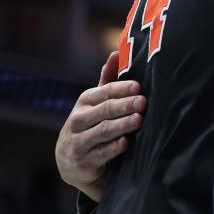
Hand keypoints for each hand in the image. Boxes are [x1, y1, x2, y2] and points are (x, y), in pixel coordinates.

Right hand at [55, 51, 144, 201]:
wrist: (71, 162)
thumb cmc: (91, 124)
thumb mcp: (96, 102)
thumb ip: (107, 80)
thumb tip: (117, 51)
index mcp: (85, 102)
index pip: (104, 92)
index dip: (121, 89)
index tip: (138, 87)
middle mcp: (78, 120)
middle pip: (104, 110)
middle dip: (124, 105)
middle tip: (143, 102)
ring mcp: (78, 142)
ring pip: (102, 131)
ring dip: (121, 125)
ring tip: (138, 120)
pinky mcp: (82, 162)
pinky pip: (100, 154)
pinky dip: (113, 148)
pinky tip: (126, 142)